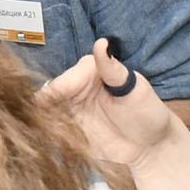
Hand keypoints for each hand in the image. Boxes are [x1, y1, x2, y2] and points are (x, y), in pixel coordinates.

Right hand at [40, 39, 188, 168]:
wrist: (152, 148)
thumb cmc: (148, 114)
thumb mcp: (136, 91)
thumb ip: (113, 69)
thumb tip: (101, 42)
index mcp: (89, 72)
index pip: (64, 80)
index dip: (54, 92)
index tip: (42, 104)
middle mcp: (75, 89)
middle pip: (49, 97)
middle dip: (41, 108)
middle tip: (36, 122)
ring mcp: (70, 111)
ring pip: (46, 114)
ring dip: (42, 122)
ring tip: (39, 134)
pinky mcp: (69, 131)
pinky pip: (52, 131)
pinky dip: (47, 136)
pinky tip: (44, 142)